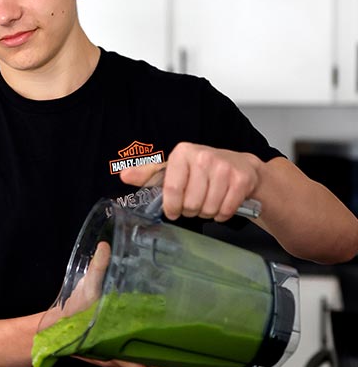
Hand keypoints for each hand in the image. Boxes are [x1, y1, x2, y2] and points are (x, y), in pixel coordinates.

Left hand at [45, 242, 178, 366]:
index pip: (155, 323)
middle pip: (152, 346)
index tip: (188, 331)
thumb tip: (105, 246)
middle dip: (167, 356)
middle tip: (181, 362)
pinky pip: (122, 363)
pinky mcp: (106, 357)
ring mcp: (119, 347)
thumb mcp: (90, 284)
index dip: (171, 329)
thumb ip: (100, 267)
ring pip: (141, 359)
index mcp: (130, 315)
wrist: (55, 326)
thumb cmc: (75, 305)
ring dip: (155, 366)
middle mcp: (128, 333)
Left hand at [120, 142, 261, 221]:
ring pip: (208, 208)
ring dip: (207, 212)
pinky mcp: (241, 179)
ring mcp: (224, 167)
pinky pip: (226, 210)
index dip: (171, 206)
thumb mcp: (173, 168)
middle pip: (190, 202)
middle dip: (190, 210)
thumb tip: (125, 175)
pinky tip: (221, 205)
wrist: (240, 165)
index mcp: (183, 153)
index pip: (171, 188)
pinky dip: (222, 214)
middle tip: (194, 204)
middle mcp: (203, 156)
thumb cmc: (201, 169)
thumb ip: (148, 174)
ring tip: (207, 202)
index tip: (173, 211)